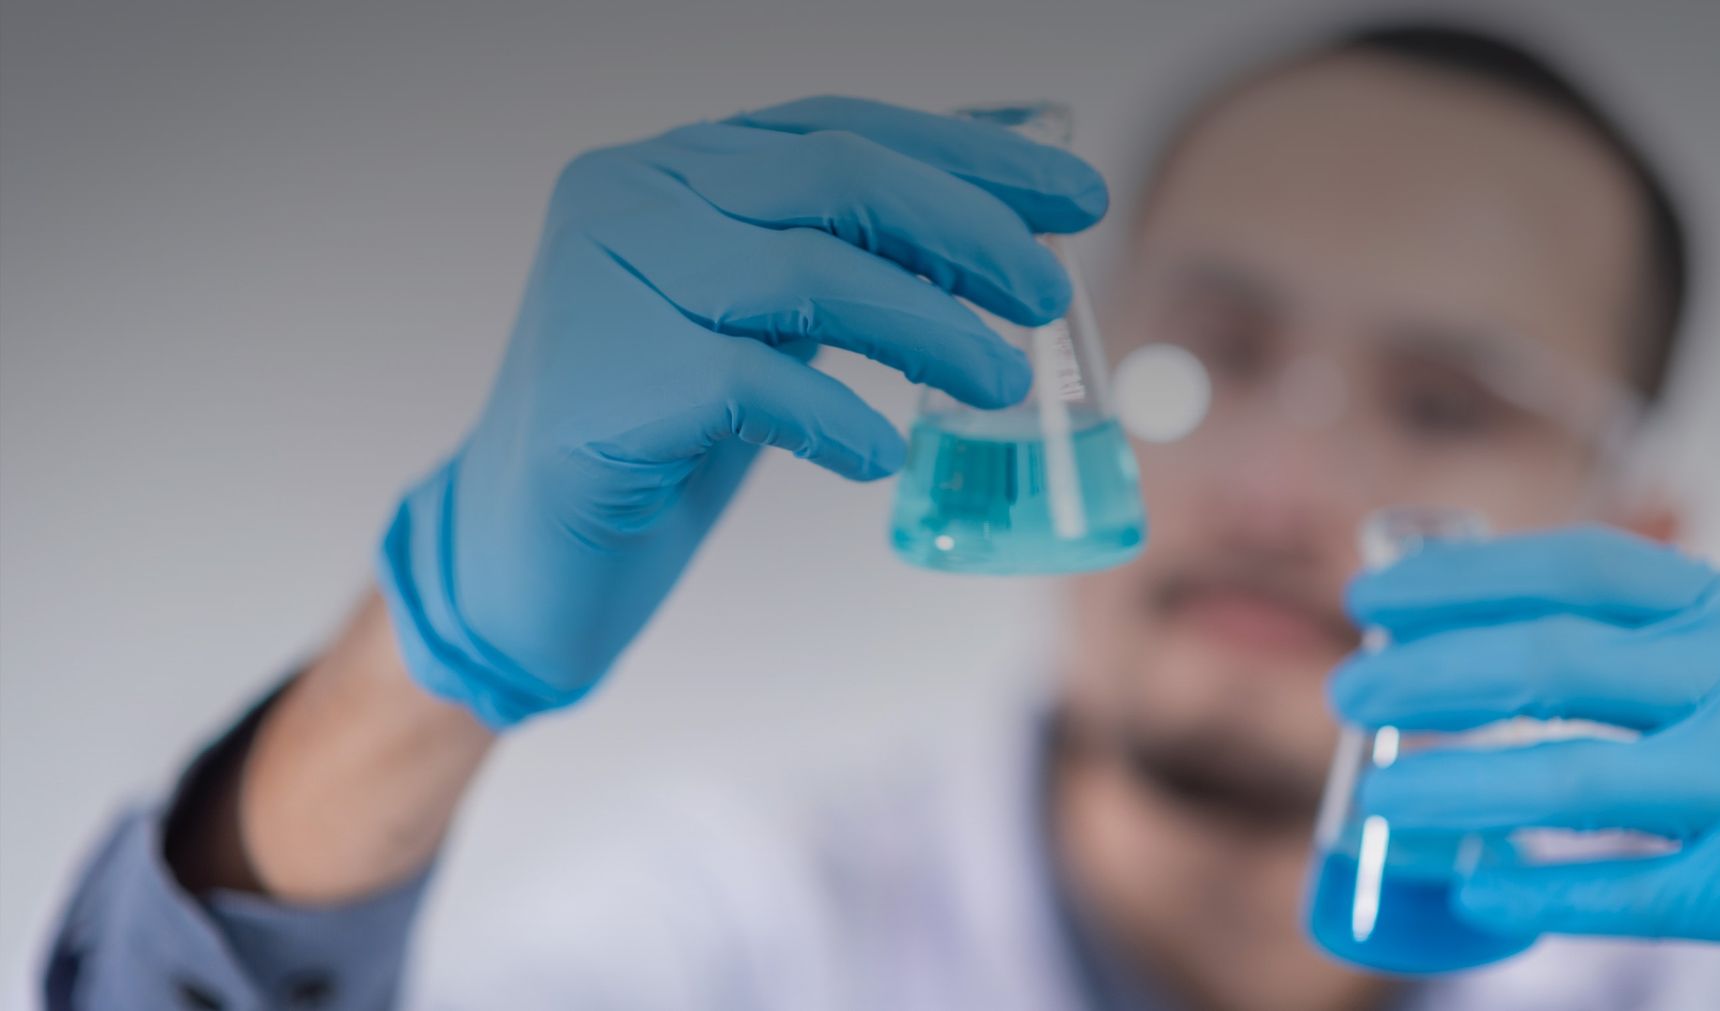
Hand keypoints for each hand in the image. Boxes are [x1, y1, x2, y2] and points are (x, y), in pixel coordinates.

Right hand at [378, 96, 1106, 726]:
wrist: (529, 549)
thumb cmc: (664, 428)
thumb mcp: (768, 318)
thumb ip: (854, 248)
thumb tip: (1002, 191)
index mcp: (676, 165)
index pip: (841, 130)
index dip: (968, 155)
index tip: (1073, 194)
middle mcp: (631, 196)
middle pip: (834, 180)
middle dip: (967, 230)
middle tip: (1047, 293)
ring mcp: (602, 281)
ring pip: (804, 273)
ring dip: (928, 328)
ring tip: (999, 383)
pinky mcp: (601, 384)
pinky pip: (751, 384)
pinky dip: (836, 419)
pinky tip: (878, 455)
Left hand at [1330, 526, 1719, 1008]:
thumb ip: (1654, 647)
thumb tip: (1475, 634)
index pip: (1586, 569)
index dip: (1468, 577)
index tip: (1375, 598)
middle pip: (1558, 664)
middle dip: (1432, 676)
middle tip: (1348, 693)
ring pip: (1575, 781)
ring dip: (1457, 790)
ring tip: (1375, 801)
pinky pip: (1629, 891)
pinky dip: (1543, 893)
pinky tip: (1473, 889)